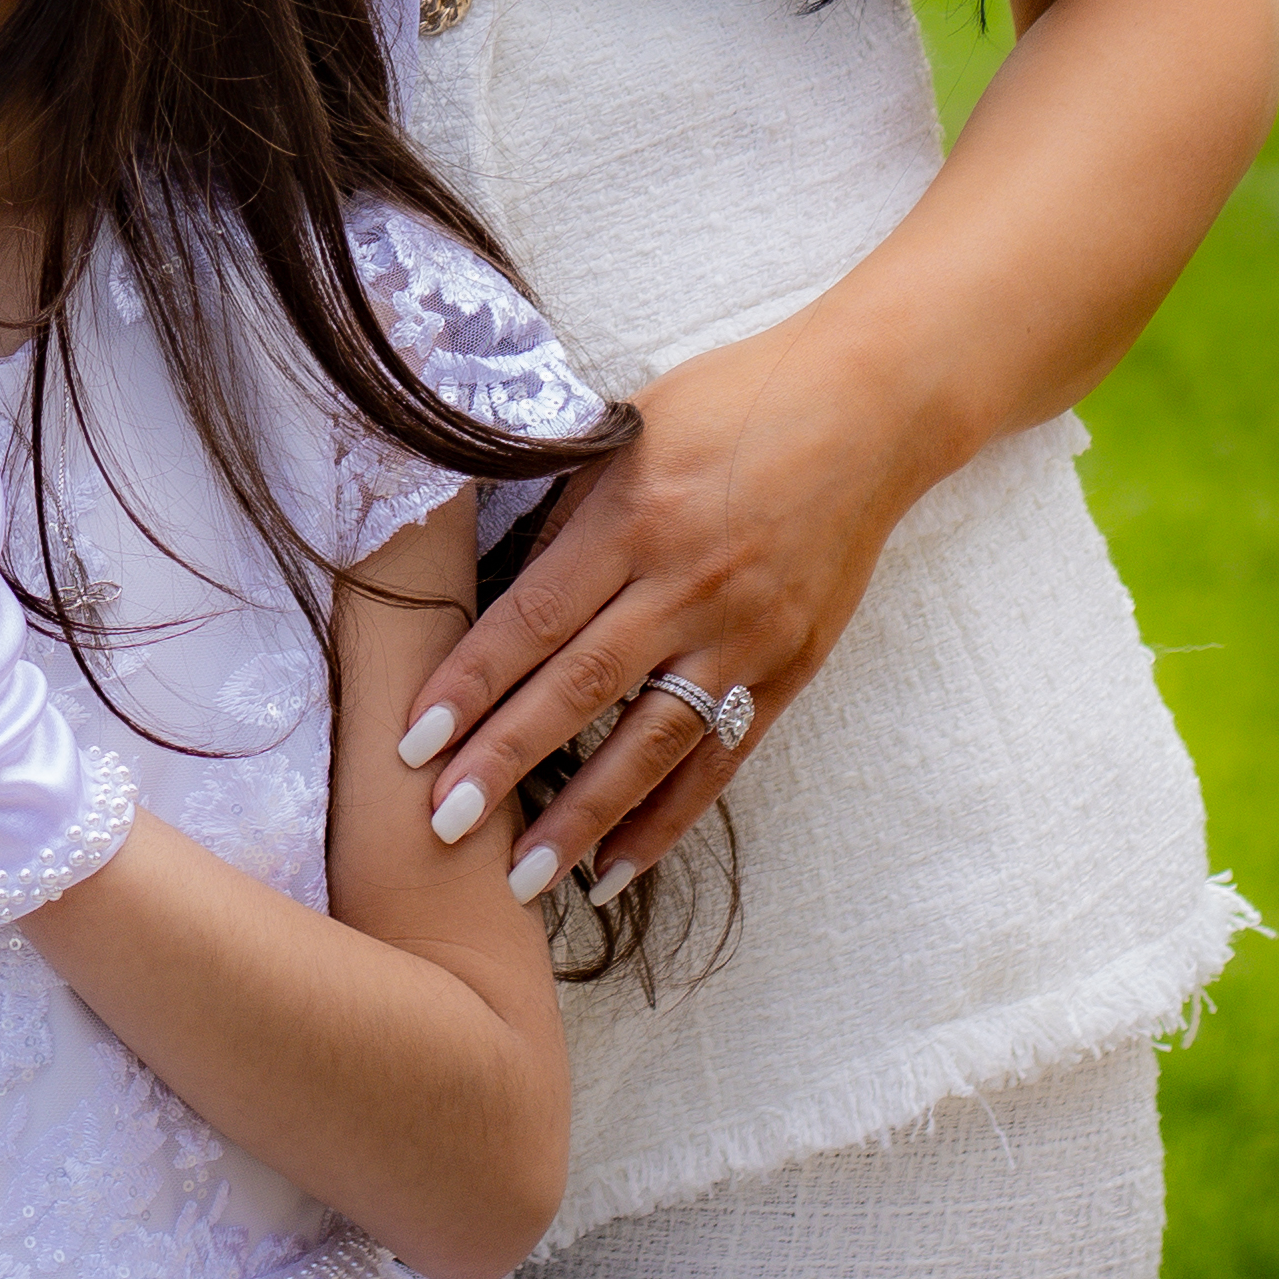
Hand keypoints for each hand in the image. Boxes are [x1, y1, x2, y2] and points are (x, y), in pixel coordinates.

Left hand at [393, 304, 924, 892]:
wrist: (866, 410)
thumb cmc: (732, 400)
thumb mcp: (633, 431)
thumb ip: (571, 512)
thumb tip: (499, 586)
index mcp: (634, 515)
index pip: (532, 616)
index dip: (470, 682)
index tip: (411, 739)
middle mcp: (685, 584)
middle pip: (578, 688)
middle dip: (505, 761)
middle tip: (440, 826)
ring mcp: (742, 634)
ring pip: (649, 743)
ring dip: (582, 817)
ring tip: (524, 878)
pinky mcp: (788, 667)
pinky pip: (719, 757)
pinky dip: (668, 818)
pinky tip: (618, 865)